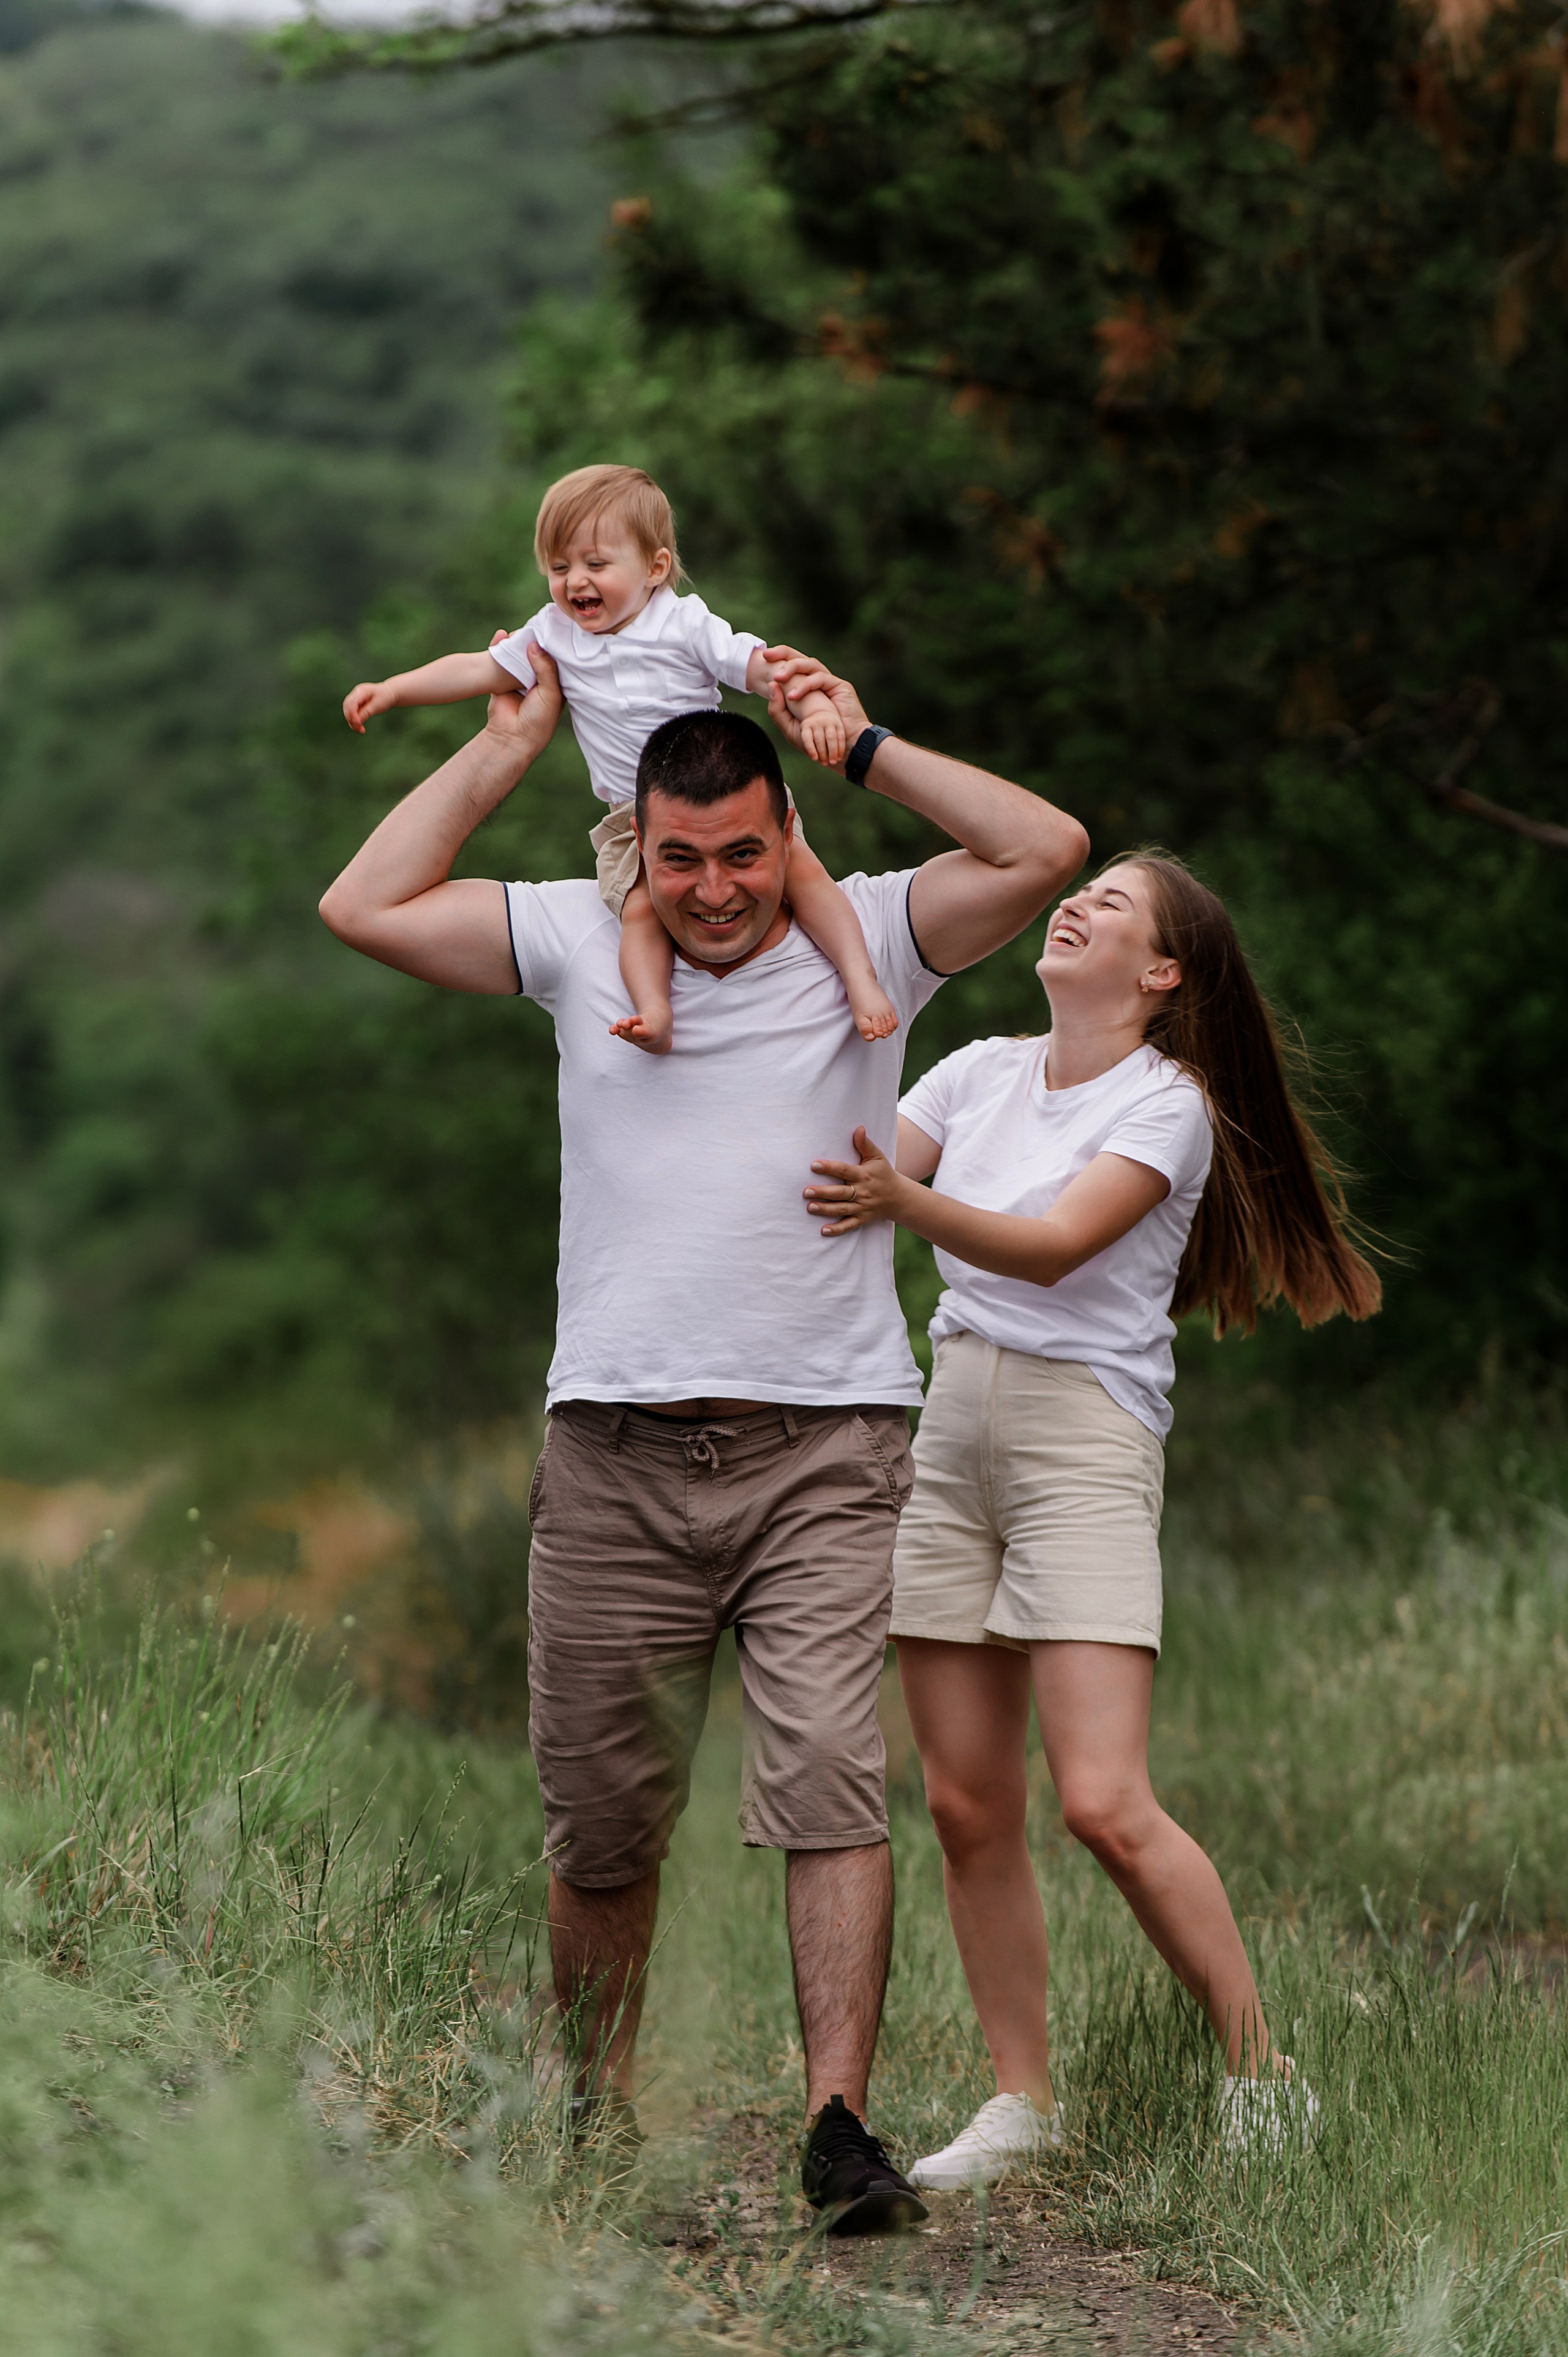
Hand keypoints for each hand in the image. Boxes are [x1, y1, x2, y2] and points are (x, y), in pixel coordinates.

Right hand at [344, 680, 394, 732]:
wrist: (389, 693)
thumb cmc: (385, 697)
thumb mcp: (377, 706)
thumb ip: (366, 713)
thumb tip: (356, 722)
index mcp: (361, 691)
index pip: (351, 703)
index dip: (352, 714)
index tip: (358, 724)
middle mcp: (355, 693)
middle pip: (347, 707)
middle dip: (351, 719)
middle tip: (360, 730)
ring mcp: (355, 698)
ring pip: (347, 711)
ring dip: (352, 722)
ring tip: (361, 730)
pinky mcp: (356, 704)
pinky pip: (351, 713)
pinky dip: (354, 721)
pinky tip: (360, 727)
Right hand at [482, 638, 562, 764]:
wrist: (512, 736)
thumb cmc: (538, 720)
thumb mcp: (550, 694)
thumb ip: (546, 668)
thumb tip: (534, 644)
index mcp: (554, 684)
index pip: (556, 660)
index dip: (554, 646)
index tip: (553, 630)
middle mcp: (538, 680)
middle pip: (537, 655)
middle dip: (534, 641)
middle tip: (535, 625)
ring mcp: (519, 678)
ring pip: (519, 655)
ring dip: (517, 643)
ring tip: (519, 630)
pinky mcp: (502, 678)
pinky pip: (501, 660)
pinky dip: (501, 648)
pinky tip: (502, 636)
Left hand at [764, 651, 868, 771]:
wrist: (842, 751)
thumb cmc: (817, 743)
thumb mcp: (790, 728)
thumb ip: (778, 710)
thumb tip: (771, 685)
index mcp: (804, 687)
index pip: (791, 666)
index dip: (778, 658)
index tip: (763, 657)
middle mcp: (816, 681)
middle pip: (800, 658)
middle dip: (782, 654)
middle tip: (767, 656)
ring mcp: (828, 682)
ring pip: (809, 664)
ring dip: (792, 668)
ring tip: (778, 678)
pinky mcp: (839, 686)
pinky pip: (820, 677)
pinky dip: (805, 684)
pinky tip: (793, 695)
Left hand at [804, 1127, 903, 1235]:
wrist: (899, 1197)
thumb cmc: (883, 1174)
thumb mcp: (877, 1157)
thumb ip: (865, 1144)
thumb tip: (859, 1128)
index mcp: (863, 1175)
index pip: (844, 1170)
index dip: (829, 1167)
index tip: (814, 1165)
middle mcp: (862, 1192)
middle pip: (840, 1192)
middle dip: (823, 1192)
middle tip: (806, 1191)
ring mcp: (862, 1207)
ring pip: (841, 1209)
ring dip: (825, 1209)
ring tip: (810, 1207)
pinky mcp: (862, 1219)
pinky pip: (849, 1225)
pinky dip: (837, 1229)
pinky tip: (823, 1230)